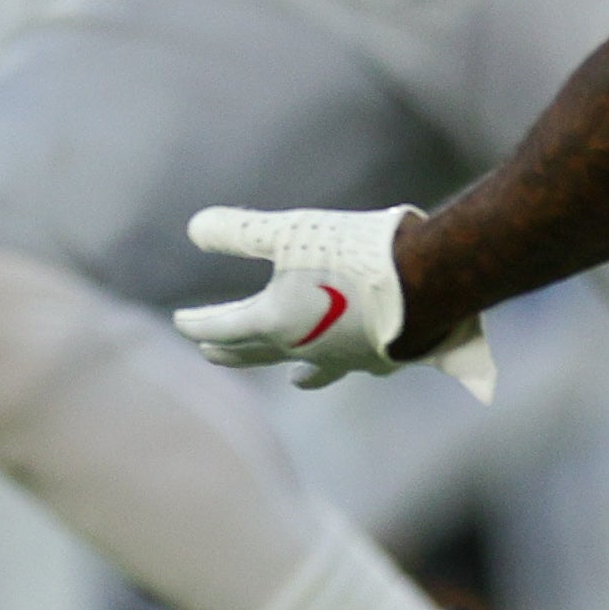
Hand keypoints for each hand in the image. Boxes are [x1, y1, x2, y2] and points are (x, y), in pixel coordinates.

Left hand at [176, 203, 494, 396]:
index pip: (221, 328)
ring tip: (295, 381)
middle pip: (256, 355)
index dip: (197, 323)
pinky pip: (358, 367)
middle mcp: (305, 350)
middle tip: (211, 352)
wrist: (428, 281)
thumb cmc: (353, 252)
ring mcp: (345, 360)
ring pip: (313, 373)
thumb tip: (194, 228)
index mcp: (274, 323)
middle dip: (231, 351)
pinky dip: (350, 364)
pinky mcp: (382, 360)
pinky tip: (362, 360)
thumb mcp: (289, 231)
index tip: (180, 322)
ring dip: (298, 375)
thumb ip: (239, 232)